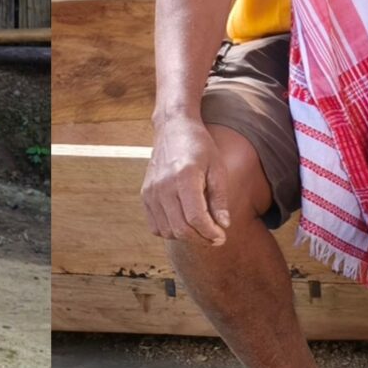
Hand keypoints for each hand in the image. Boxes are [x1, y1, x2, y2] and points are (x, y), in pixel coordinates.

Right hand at [143, 117, 230, 245]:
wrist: (173, 128)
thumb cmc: (200, 147)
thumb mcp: (217, 168)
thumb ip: (219, 198)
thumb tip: (223, 225)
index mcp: (184, 177)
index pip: (195, 218)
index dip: (210, 233)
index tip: (222, 236)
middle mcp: (163, 186)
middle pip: (180, 228)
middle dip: (201, 239)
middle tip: (215, 238)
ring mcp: (151, 191)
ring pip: (167, 231)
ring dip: (186, 237)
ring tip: (201, 231)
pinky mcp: (145, 194)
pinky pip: (155, 225)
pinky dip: (170, 231)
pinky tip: (184, 224)